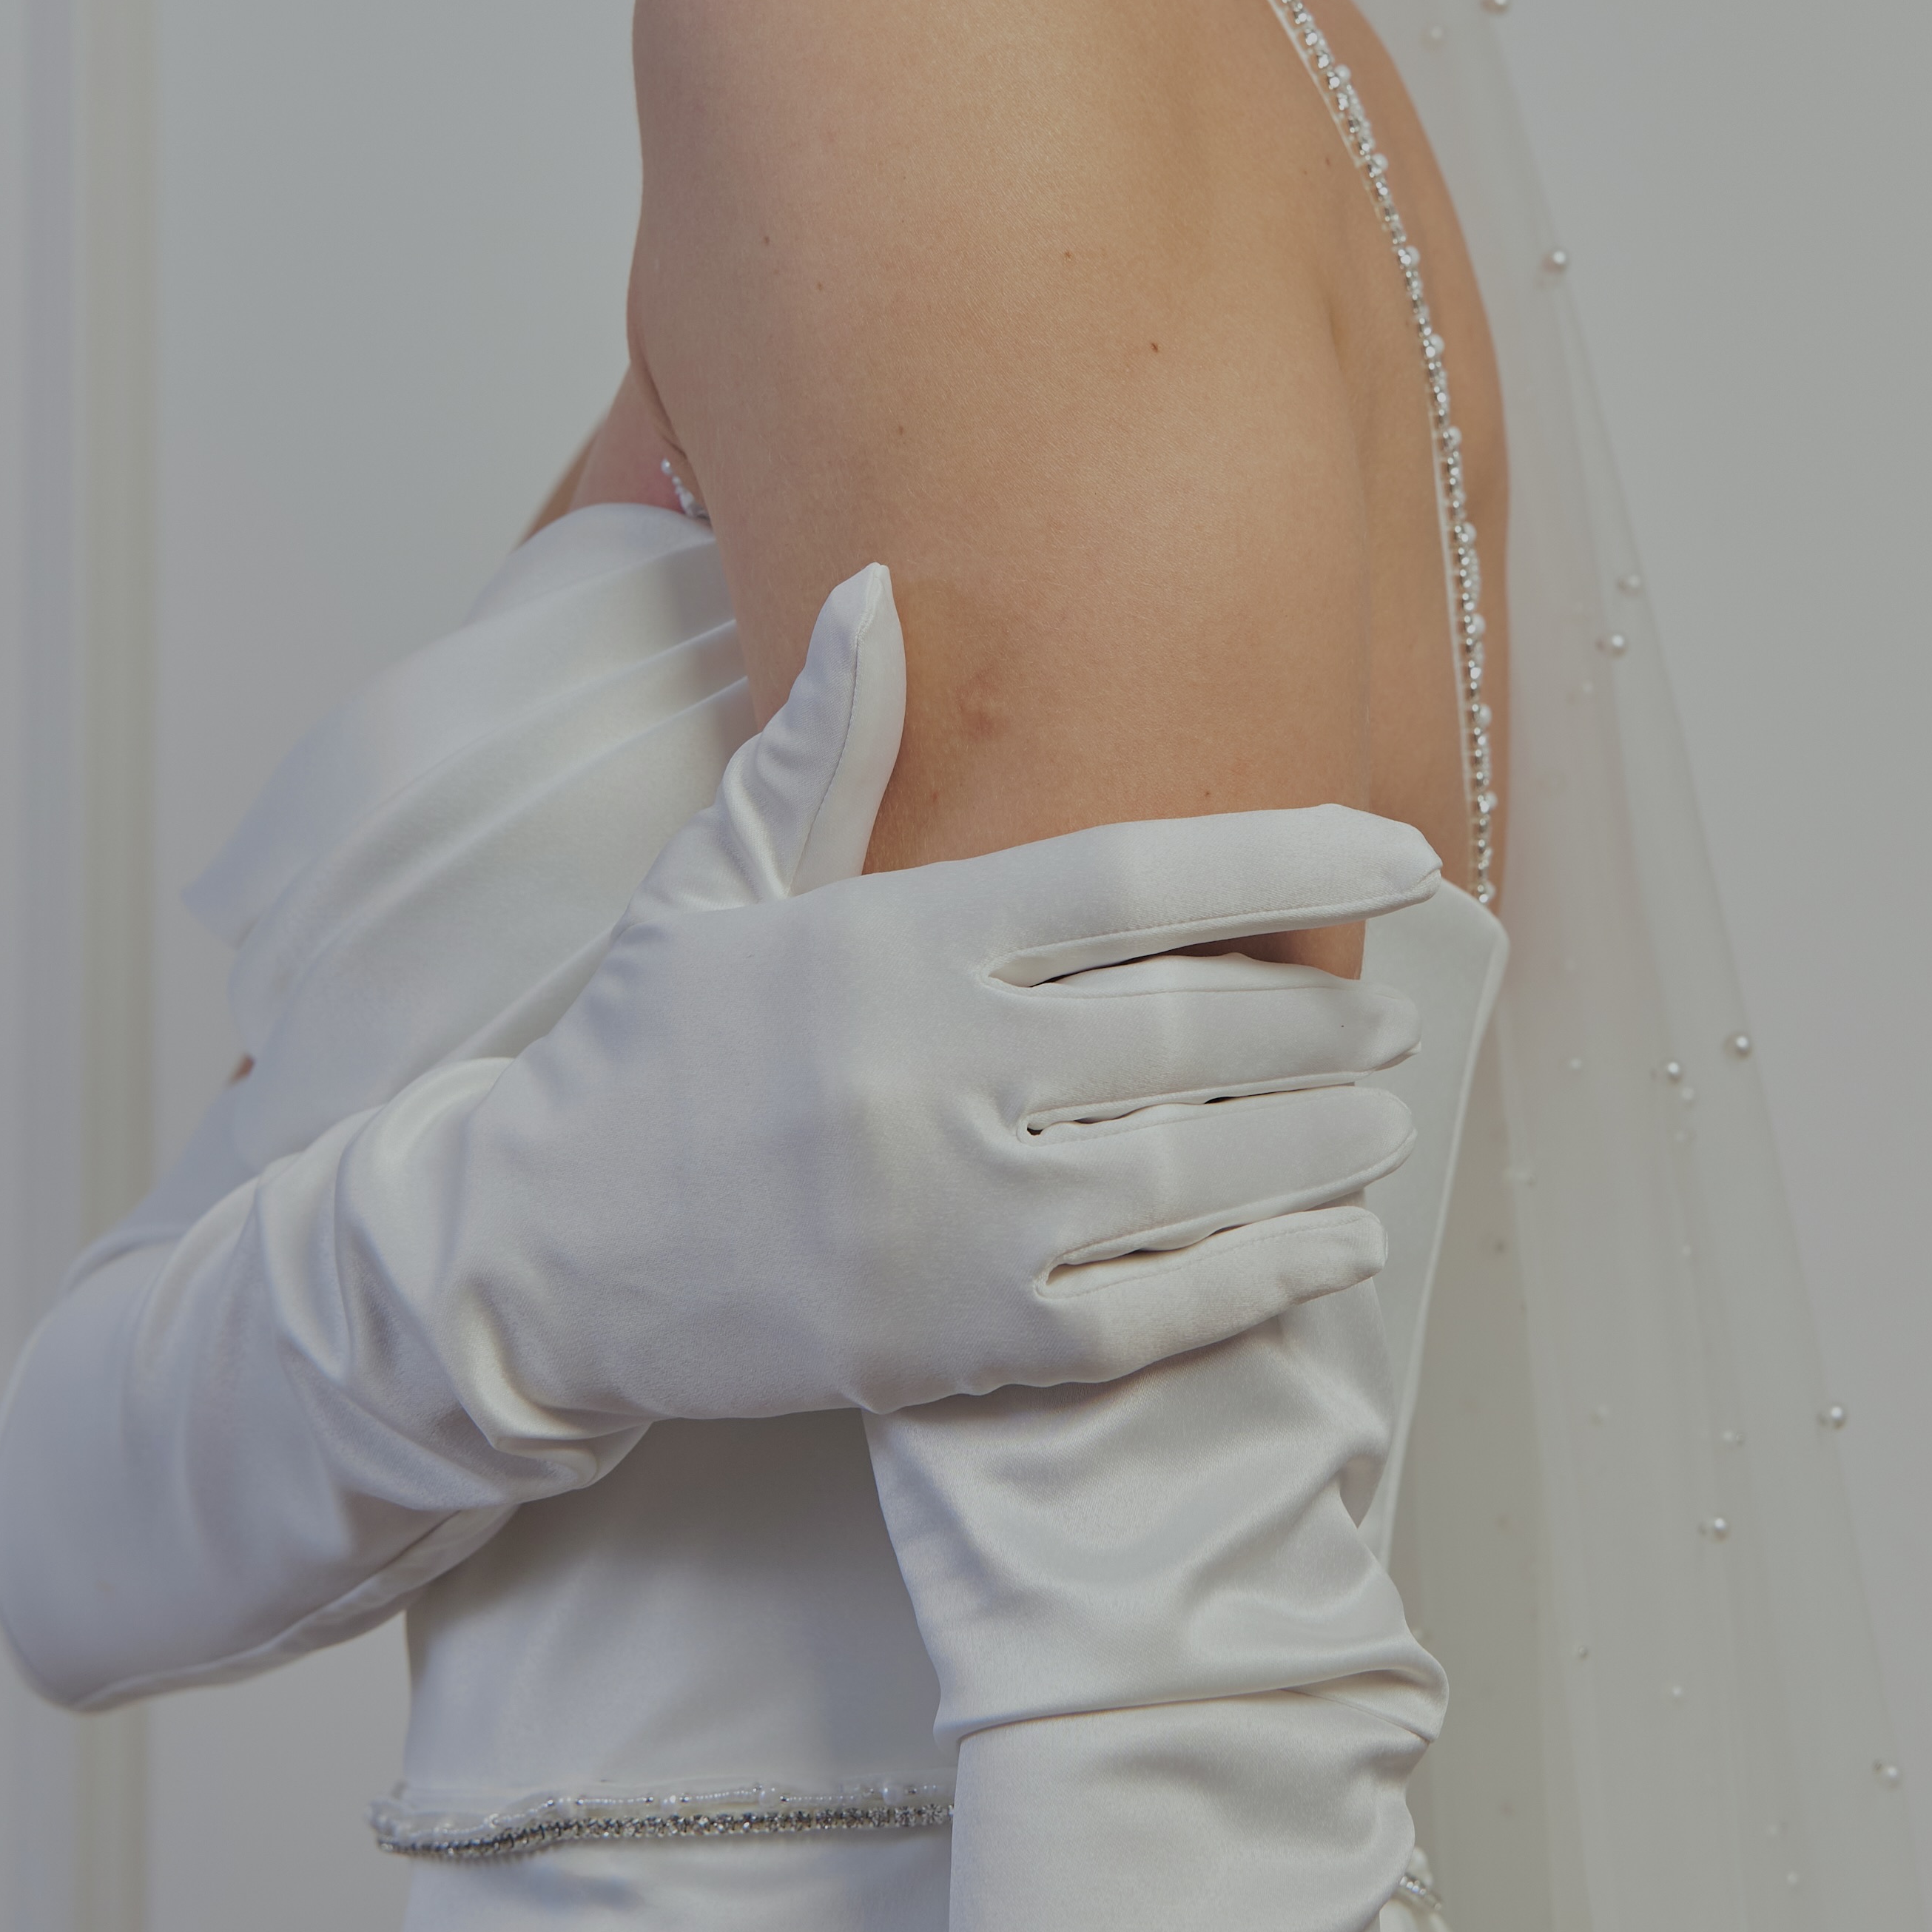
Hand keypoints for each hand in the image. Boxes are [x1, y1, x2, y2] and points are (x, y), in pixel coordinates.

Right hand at [440, 564, 1438, 1430]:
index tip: (1399, 848)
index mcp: (892, 945)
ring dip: (1319, 1142)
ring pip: (1198, 1171)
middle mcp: (938, 1075)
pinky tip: (1339, 1245)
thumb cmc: (642, 1055)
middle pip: (1191, 1028)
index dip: (1284, 857)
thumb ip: (820, 746)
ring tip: (1385, 1112)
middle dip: (1321, 1016)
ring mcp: (956, 1220)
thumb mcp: (716, 883)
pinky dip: (1266, 1277)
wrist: (531, 1258)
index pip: (1132, 879)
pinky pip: (1156, 1311)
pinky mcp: (962, 1345)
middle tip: (1395, 1007)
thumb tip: (882, 587)